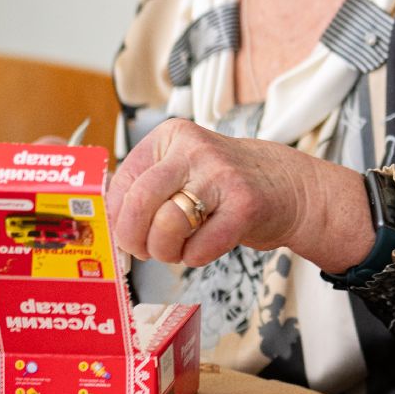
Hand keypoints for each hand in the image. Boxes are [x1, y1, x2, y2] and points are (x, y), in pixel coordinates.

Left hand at [105, 119, 334, 266]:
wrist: (288, 186)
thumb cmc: (225, 185)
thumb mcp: (183, 169)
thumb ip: (146, 188)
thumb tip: (106, 225)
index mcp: (172, 136)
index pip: (123, 182)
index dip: (118, 219)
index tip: (126, 235)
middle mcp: (195, 149)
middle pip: (139, 202)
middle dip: (135, 238)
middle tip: (145, 251)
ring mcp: (222, 175)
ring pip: (166, 224)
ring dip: (166, 251)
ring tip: (178, 249)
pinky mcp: (245, 204)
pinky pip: (200, 247)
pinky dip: (195, 257)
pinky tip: (205, 247)